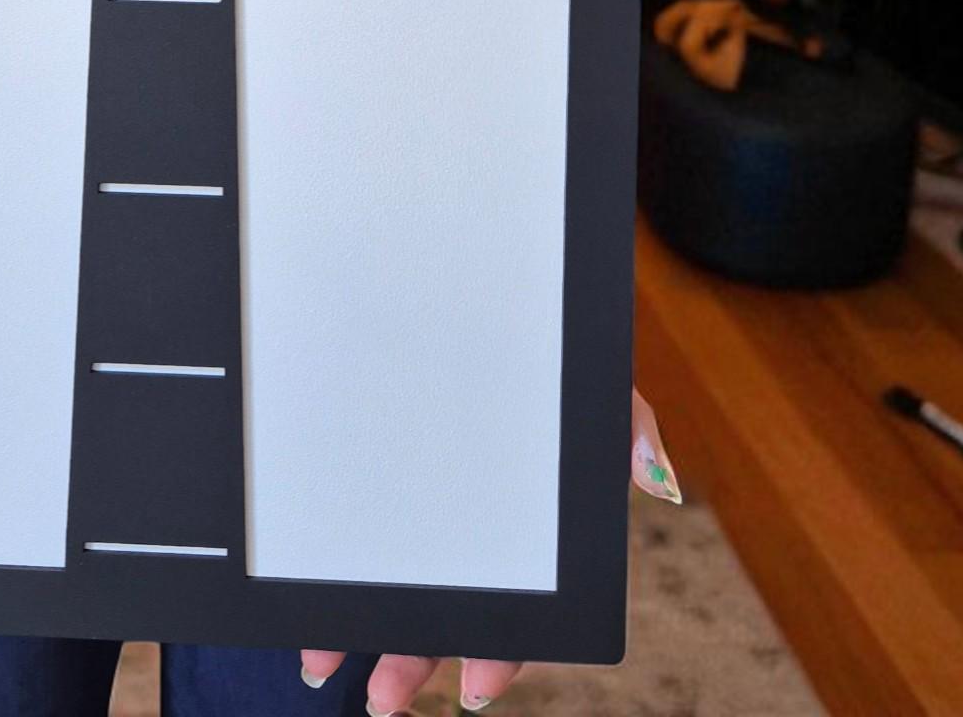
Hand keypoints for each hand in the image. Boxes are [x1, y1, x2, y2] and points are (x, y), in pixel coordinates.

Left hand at [299, 386, 680, 711]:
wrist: (483, 287)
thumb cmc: (547, 351)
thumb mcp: (590, 379)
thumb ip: (626, 423)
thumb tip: (654, 476)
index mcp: (530, 528)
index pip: (522, 608)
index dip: (502, 655)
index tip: (476, 689)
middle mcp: (477, 531)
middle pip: (450, 613)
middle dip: (415, 662)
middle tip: (383, 700)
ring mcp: (429, 510)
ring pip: (399, 589)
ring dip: (366, 636)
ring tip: (324, 670)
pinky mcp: (382, 482)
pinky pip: (358, 540)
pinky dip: (334, 578)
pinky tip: (308, 611)